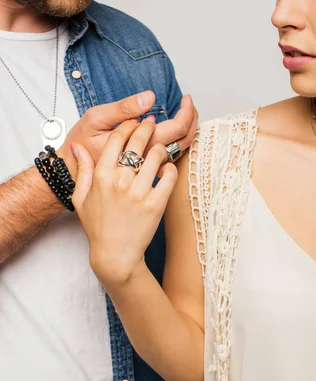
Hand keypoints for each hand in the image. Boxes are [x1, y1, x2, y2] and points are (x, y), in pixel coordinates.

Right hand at [71, 118, 177, 286]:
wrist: (115, 254)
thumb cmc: (97, 227)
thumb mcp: (80, 198)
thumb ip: (81, 170)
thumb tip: (77, 147)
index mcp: (101, 175)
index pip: (116, 138)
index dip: (127, 125)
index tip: (133, 122)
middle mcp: (120, 181)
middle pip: (138, 141)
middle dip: (146, 128)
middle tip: (151, 124)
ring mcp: (139, 193)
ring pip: (156, 155)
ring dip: (160, 148)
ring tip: (160, 149)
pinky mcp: (156, 205)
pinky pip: (169, 176)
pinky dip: (170, 169)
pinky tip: (167, 170)